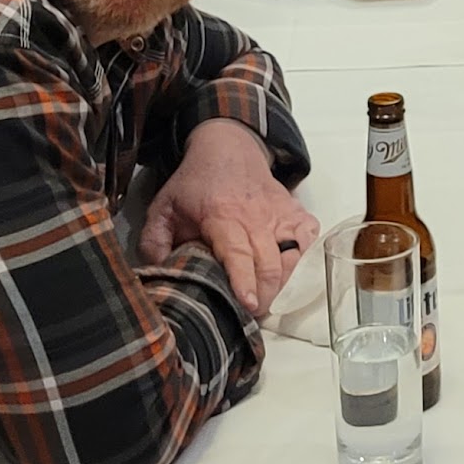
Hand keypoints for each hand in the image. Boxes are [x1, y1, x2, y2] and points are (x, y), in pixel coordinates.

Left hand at [140, 119, 319, 314]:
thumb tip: (159, 276)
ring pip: (293, 256)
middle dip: (265, 296)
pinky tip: (291, 274)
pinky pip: (309, 241)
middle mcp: (255, 216)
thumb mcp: (164, 208)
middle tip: (253, 316)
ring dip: (284, 284)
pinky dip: (305, 260)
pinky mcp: (294, 211)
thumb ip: (154, 243)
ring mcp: (279, 213)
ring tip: (269, 301)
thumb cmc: (196, 182)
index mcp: (222, 215)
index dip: (244, 281)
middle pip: (269, 263)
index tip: (249, 304)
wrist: (227, 147)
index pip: (238, 253)